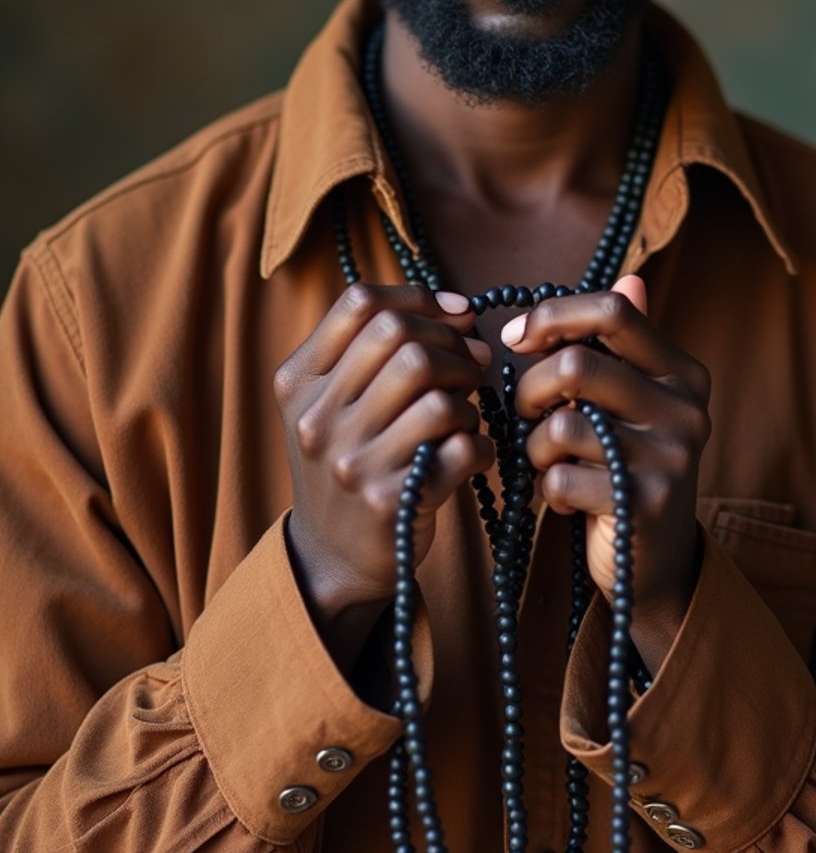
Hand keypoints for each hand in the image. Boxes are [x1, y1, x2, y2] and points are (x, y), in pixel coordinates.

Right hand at [274, 283, 493, 635]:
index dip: (420, 297)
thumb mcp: (332, 402)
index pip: (360, 303)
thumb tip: (461, 311)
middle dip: (452, 345)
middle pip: (401, 339)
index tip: (458, 312)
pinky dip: (479, 445)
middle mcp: (318, 419)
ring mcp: (351, 464)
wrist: (329, 555)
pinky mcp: (390, 504)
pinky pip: (461, 449)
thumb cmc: (348, 459)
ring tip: (463, 415)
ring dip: (466, 399)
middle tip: (471, 365)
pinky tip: (470, 453)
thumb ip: (377, 350)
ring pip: (435, 395)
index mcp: (299, 381)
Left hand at [506, 276, 710, 654]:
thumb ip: (627, 345)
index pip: (614, 310)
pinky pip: (560, 477)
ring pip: (560, 425)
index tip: (516, 337)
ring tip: (547, 461)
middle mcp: (687, 411)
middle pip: (576, 365)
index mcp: (684, 373)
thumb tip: (631, 279)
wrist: (655, 562)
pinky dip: (545, 487)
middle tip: (525, 411)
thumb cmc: (627, 464)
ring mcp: (670, 460)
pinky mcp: (643, 505)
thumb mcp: (634, 401)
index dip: (553, 315)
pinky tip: (562, 497)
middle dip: (530, 388)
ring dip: (534, 446)